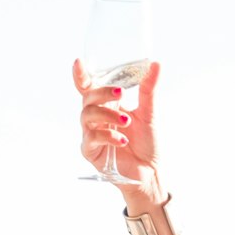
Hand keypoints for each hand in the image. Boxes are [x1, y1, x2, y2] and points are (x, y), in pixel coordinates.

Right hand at [74, 59, 163, 198]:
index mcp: (107, 105)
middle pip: (87, 98)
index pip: (90, 87)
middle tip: (120, 93)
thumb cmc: (146, 143)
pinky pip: (91, 138)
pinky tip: (122, 140)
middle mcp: (96, 117)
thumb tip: (156, 64)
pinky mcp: (90, 151)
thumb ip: (148, 89)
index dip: (82, 75)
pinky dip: (107, 136)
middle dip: (102, 93)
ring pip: (88, 116)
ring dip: (107, 115)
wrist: (150, 172)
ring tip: (126, 121)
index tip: (78, 63)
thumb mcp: (149, 113)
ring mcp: (91, 134)